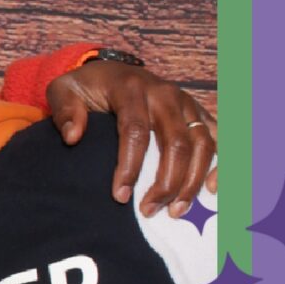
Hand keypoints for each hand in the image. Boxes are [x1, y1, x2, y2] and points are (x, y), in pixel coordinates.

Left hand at [47, 58, 216, 215]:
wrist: (111, 72)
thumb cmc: (87, 88)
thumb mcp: (63, 90)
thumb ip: (64, 110)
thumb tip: (73, 137)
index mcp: (131, 88)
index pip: (135, 130)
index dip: (129, 166)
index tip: (119, 197)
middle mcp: (164, 93)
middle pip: (176, 142)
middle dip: (165, 182)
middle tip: (148, 211)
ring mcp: (185, 102)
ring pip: (201, 143)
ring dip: (191, 180)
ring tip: (175, 211)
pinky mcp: (197, 112)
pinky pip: (218, 137)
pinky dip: (221, 162)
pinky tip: (213, 189)